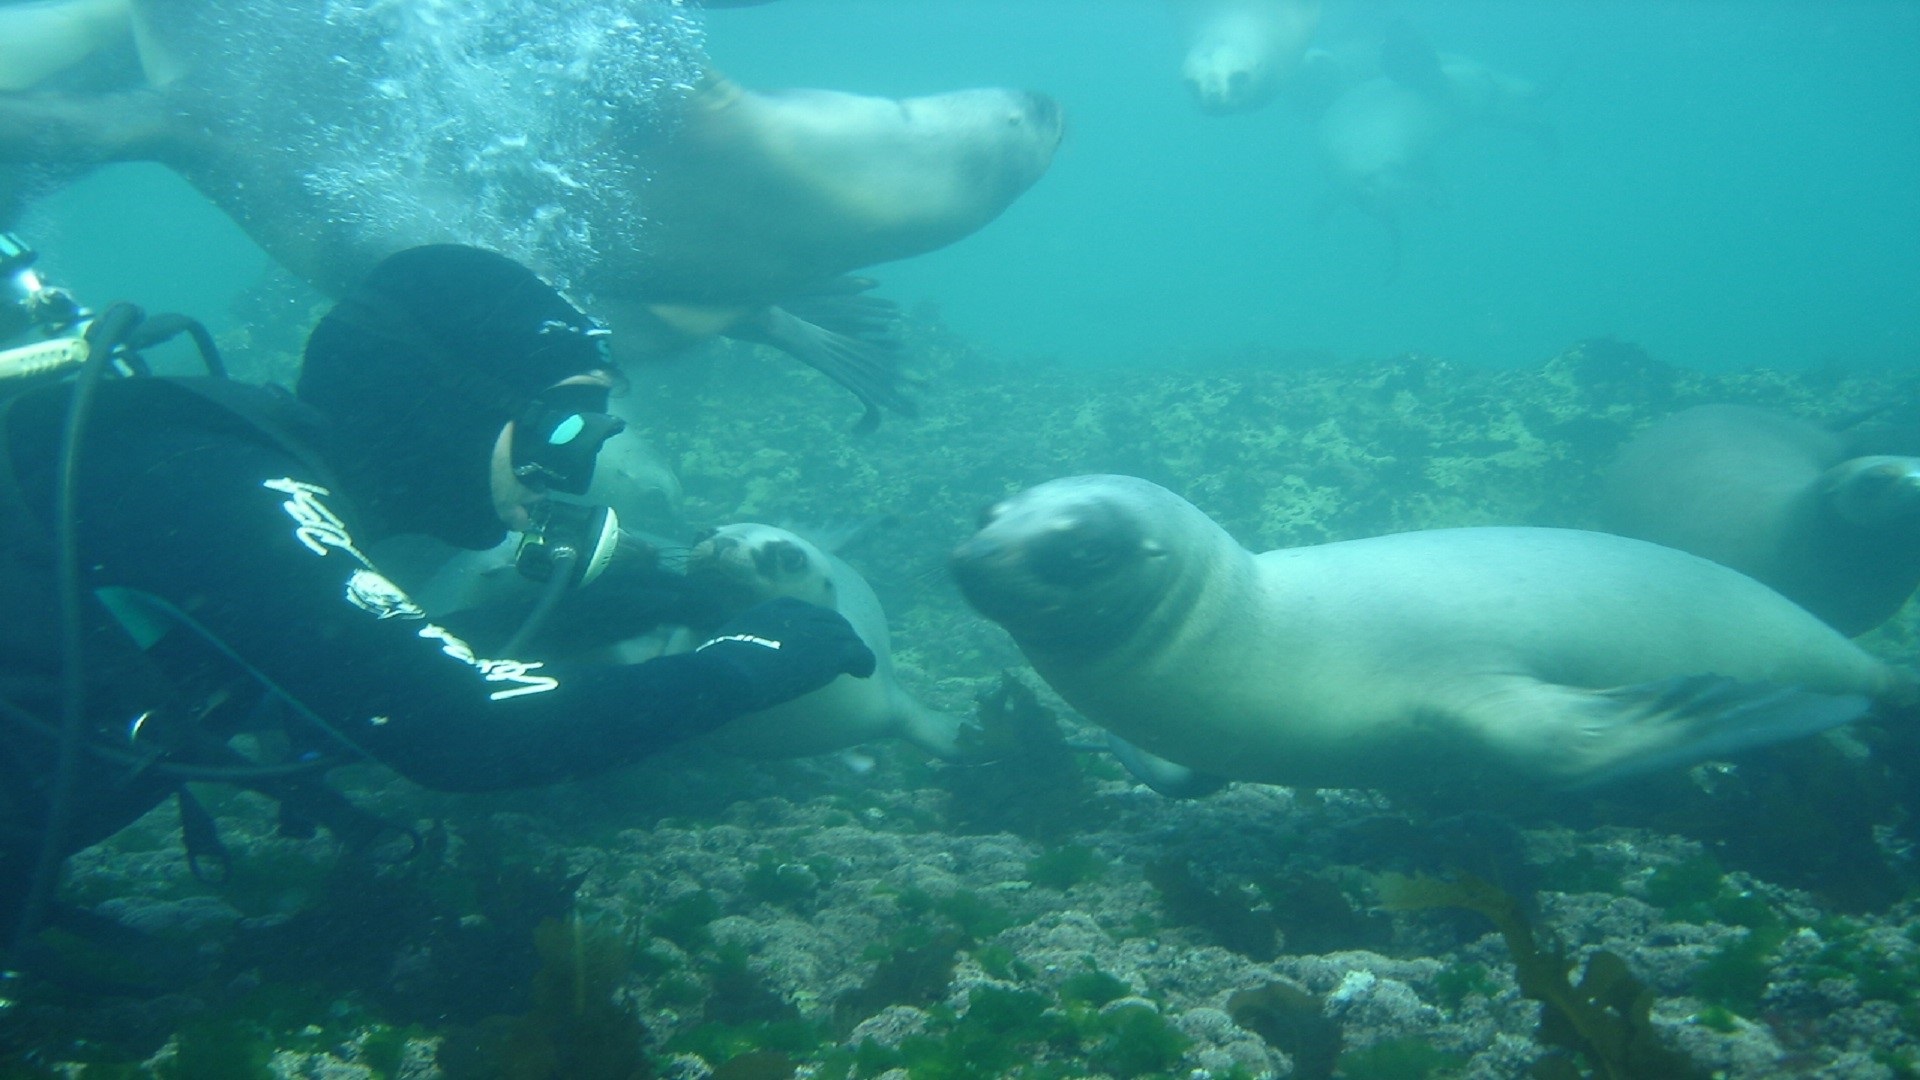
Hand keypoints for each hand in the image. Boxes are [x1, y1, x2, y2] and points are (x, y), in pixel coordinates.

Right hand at [697, 597, 875, 711]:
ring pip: (848, 637)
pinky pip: (860, 654)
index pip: (809, 612)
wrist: (730, 673)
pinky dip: (864, 663)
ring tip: (857, 666)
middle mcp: (803, 614)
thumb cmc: (722, 664)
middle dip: (840, 637)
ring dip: (853, 652)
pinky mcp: (832, 653)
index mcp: (779, 607)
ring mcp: (819, 633)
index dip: (818, 627)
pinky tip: (863, 673)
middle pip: (832, 622)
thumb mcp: (733, 639)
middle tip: (844, 654)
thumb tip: (729, 653)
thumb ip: (745, 639)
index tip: (819, 640)